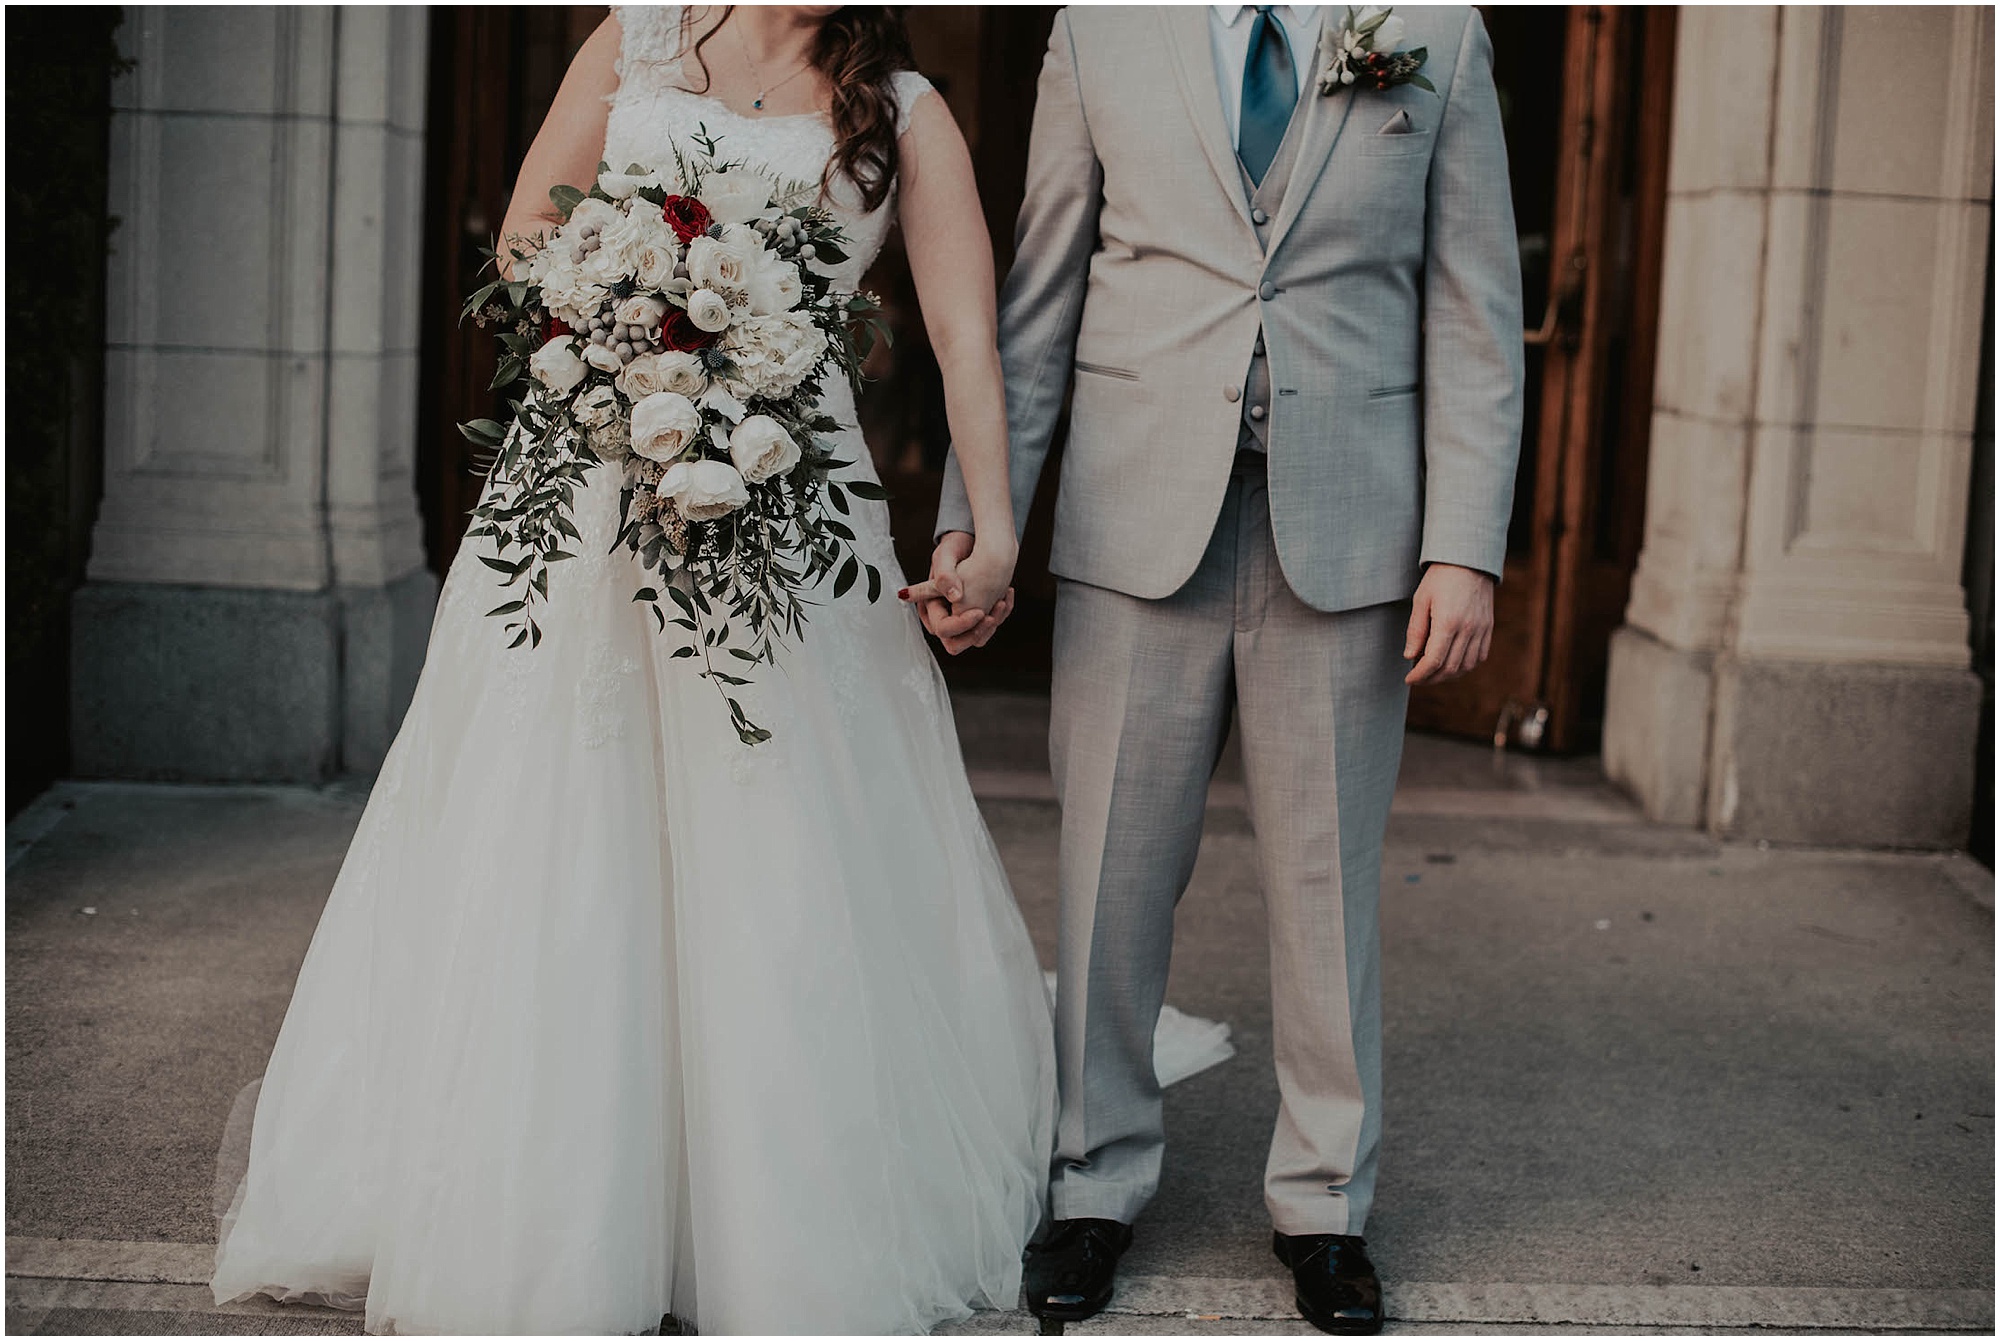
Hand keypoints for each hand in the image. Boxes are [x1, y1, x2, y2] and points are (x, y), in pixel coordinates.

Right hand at [901, 530, 1017, 654]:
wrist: (972, 541)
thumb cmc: (956, 546)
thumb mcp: (946, 556)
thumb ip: (944, 575)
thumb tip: (953, 596)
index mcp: (929, 605)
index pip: (942, 629)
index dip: (960, 624)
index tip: (979, 611)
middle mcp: (943, 615)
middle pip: (955, 643)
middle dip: (977, 632)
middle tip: (991, 616)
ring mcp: (960, 617)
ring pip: (975, 639)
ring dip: (991, 625)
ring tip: (1001, 602)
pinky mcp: (975, 615)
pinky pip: (987, 628)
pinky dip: (999, 616)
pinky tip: (1005, 596)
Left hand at [1403, 563, 1494, 685]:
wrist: (1469, 560)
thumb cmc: (1441, 577)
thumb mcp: (1421, 600)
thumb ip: (1416, 631)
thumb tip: (1410, 656)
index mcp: (1448, 622)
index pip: (1434, 660)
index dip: (1420, 675)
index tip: (1409, 679)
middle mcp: (1468, 629)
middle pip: (1450, 668)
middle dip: (1431, 679)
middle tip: (1418, 679)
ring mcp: (1481, 629)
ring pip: (1466, 666)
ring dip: (1448, 675)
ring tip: (1433, 673)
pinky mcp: (1488, 628)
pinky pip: (1480, 656)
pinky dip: (1466, 666)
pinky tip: (1453, 664)